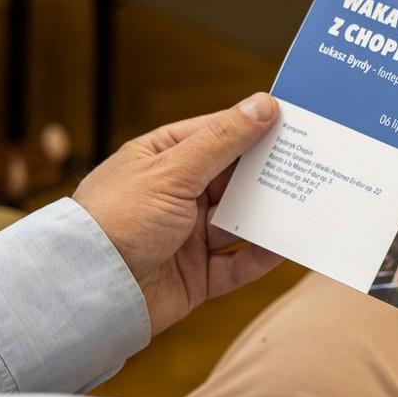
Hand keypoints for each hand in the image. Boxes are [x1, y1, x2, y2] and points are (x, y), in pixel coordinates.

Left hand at [72, 93, 282, 335]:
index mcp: (162, 159)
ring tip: (306, 207)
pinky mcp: (195, 276)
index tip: (296, 123)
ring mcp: (187, 237)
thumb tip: (262, 105)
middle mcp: (176, 196)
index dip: (254, 129)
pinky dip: (259, 258)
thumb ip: (222, 141)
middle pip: (233, 180)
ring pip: (239, 224)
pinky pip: (236, 266)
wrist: (86, 290)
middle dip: (268, 176)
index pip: (217, 136)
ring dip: (268, 218)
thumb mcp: (172, 171)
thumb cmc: (116, 220)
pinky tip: (284, 247)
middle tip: (312, 165)